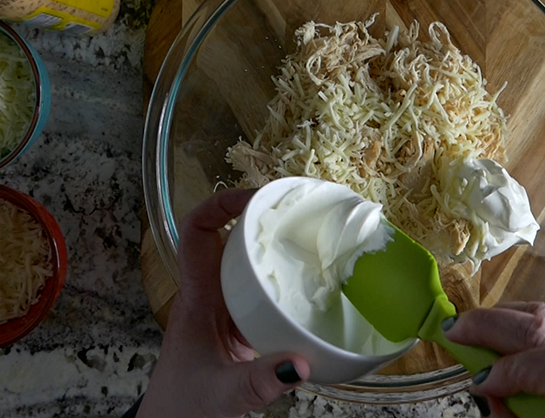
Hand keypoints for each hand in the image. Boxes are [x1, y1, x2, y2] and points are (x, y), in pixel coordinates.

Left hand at [137, 189, 309, 417]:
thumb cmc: (182, 406)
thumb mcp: (222, 395)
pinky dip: (284, 276)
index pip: (196, 233)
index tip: (255, 198)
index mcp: (197, 297)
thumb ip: (259, 382)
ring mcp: (227, 307)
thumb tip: (301, 363)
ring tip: (311, 233)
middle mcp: (211, 294)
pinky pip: (262, 286)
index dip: (219, 205)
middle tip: (296, 209)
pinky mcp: (243, 322)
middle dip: (259, 215)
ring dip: (273, 243)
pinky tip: (312, 279)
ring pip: (246, 260)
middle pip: (229, 237)